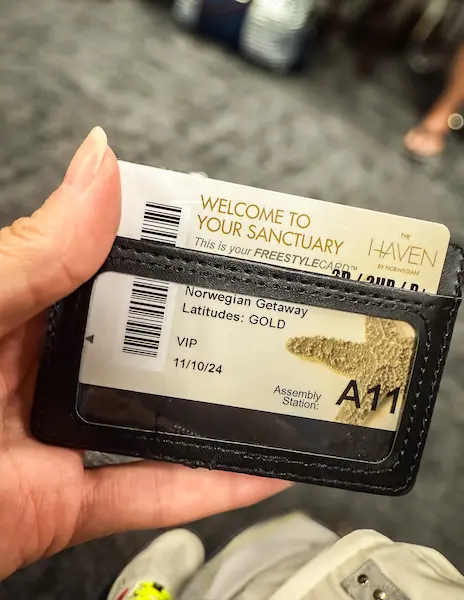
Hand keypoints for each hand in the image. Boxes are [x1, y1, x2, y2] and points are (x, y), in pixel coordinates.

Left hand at [0, 128, 288, 579]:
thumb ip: (35, 250)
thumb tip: (99, 166)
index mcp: (21, 308)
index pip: (110, 268)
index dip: (167, 249)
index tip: (224, 235)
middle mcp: (45, 368)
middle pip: (145, 346)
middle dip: (207, 330)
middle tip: (263, 309)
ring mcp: (59, 436)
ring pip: (157, 422)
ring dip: (219, 411)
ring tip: (274, 386)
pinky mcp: (65, 503)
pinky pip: (150, 493)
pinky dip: (209, 486)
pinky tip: (259, 468)